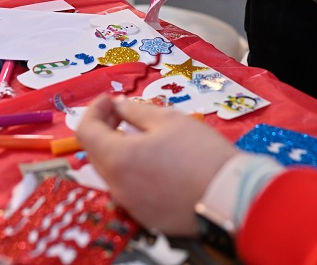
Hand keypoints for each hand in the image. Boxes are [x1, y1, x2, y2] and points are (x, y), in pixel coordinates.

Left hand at [76, 94, 237, 235]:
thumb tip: (118, 106)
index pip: (86, 132)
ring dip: (119, 150)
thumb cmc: (201, 153)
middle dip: (105, 129)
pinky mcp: (146, 217)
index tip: (108, 100)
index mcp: (118, 159)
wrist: (231, 196)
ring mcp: (130, 205)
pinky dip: (133, 172)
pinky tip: (155, 162)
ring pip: (113, 173)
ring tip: (142, 136)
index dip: (95, 110)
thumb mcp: (168, 120)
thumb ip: (135, 110)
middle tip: (123, 112)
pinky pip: (130, 190)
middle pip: (96, 153)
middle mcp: (117, 187)